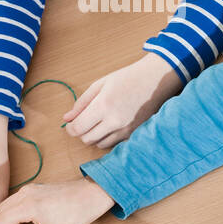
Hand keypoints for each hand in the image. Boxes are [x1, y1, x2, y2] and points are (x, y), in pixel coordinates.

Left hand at [62, 53, 183, 148]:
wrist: (155, 79)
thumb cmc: (127, 78)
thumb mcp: (100, 84)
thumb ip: (82, 103)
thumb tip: (66, 118)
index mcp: (103, 105)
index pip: (78, 128)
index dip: (70, 128)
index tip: (70, 124)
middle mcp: (114, 121)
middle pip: (87, 139)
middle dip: (81, 132)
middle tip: (84, 121)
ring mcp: (126, 129)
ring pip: (99, 144)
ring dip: (94, 136)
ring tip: (99, 122)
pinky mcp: (134, 134)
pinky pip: (114, 144)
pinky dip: (108, 138)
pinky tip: (111, 125)